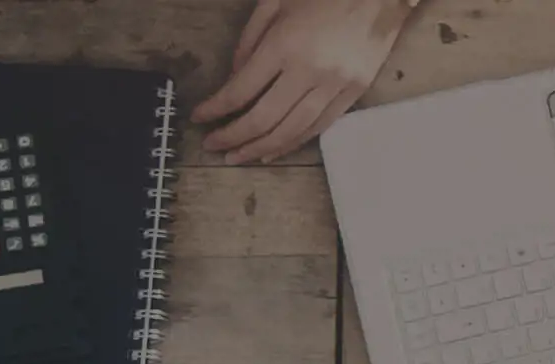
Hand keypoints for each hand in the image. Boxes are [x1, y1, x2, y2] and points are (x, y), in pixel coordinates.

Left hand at [195, 0, 410, 163]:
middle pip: (263, 119)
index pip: (241, 90)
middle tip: (213, 146)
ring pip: (291, 130)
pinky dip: (292, 142)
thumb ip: (249, 40)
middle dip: (233, 136)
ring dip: (260, 148)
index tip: (199, 117)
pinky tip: (272, 150)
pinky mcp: (355, 93)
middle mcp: (309, 70)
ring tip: (238, 156)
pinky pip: (318, 127)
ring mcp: (335, 85)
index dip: (215, 109)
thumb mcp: (276, 1)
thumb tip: (234, 79)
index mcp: (285, 44)